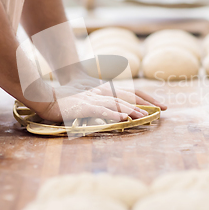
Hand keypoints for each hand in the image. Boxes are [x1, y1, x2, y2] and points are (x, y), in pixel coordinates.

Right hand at [33, 87, 149, 122]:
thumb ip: (100, 103)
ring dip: (132, 110)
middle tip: (160, 111)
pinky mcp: (84, 106)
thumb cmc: (65, 98)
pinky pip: (102, 110)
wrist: (48, 96)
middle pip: (127, 97)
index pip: (129, 92)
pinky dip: (113, 113)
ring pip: (117, 103)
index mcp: (103, 91)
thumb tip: (113, 111)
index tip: (160, 105)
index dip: (145, 98)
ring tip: (145, 116)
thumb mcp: (86, 99)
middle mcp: (101, 93)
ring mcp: (93, 99)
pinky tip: (123, 118)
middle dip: (144, 104)